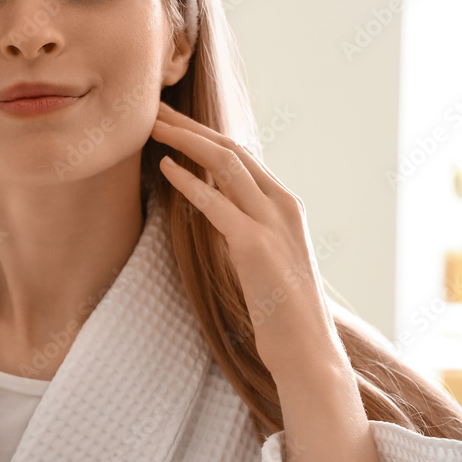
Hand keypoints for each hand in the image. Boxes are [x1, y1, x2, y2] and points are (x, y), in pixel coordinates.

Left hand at [149, 101, 346, 380]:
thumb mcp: (264, 256)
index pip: (241, 156)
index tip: (173, 122)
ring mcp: (272, 223)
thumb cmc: (281, 309)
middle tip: (156, 111)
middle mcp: (283, 205)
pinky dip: (189, 182)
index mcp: (286, 204)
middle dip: (191, 127)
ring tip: (153, 126)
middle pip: (231, 150)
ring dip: (186, 140)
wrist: (308, 350)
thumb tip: (212, 208)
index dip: (205, 135)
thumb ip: (243, 226)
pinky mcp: (255, 246)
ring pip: (225, 164)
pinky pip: (216, 203)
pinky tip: (165, 167)